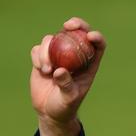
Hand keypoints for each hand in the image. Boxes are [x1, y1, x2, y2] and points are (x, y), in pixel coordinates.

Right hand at [29, 17, 106, 135]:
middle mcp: (74, 56)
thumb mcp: (69, 99)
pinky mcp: (42, 58)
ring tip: (47, 70)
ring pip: (53, 39)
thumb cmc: (65, 106)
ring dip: (47, 51)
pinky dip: (38, 56)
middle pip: (77, 32)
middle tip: (67, 26)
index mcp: (89, 65)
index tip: (90, 36)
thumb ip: (66, 85)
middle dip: (75, 24)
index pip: (97, 45)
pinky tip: (41, 70)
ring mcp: (57, 55)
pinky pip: (38, 49)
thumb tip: (60, 70)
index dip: (96, 37)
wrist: (49, 111)